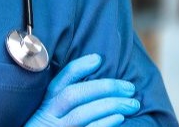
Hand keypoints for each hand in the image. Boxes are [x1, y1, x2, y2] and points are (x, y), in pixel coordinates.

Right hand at [24, 53, 139, 126]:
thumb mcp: (48, 114)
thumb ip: (62, 101)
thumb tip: (94, 81)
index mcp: (45, 104)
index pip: (60, 81)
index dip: (79, 68)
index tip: (98, 59)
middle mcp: (48, 115)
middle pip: (74, 95)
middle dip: (104, 87)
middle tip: (129, 87)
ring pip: (82, 114)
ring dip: (110, 105)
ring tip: (133, 103)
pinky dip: (104, 123)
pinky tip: (119, 118)